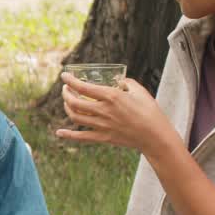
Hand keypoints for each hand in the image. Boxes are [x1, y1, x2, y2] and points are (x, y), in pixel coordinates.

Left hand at [57, 72, 178, 157]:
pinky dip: (68, 135)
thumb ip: (126, 83)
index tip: (64, 76)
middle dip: (66, 93)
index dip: (70, 80)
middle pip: (74, 102)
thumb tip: (117, 81)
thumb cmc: (150, 111)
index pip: (83, 87)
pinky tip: (59, 132)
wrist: (155, 136)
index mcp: (111, 96)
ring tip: (67, 102)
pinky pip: (81, 137)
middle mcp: (103, 111)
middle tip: (66, 89)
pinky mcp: (104, 138)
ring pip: (75, 117)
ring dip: (67, 108)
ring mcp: (102, 126)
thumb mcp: (139, 91)